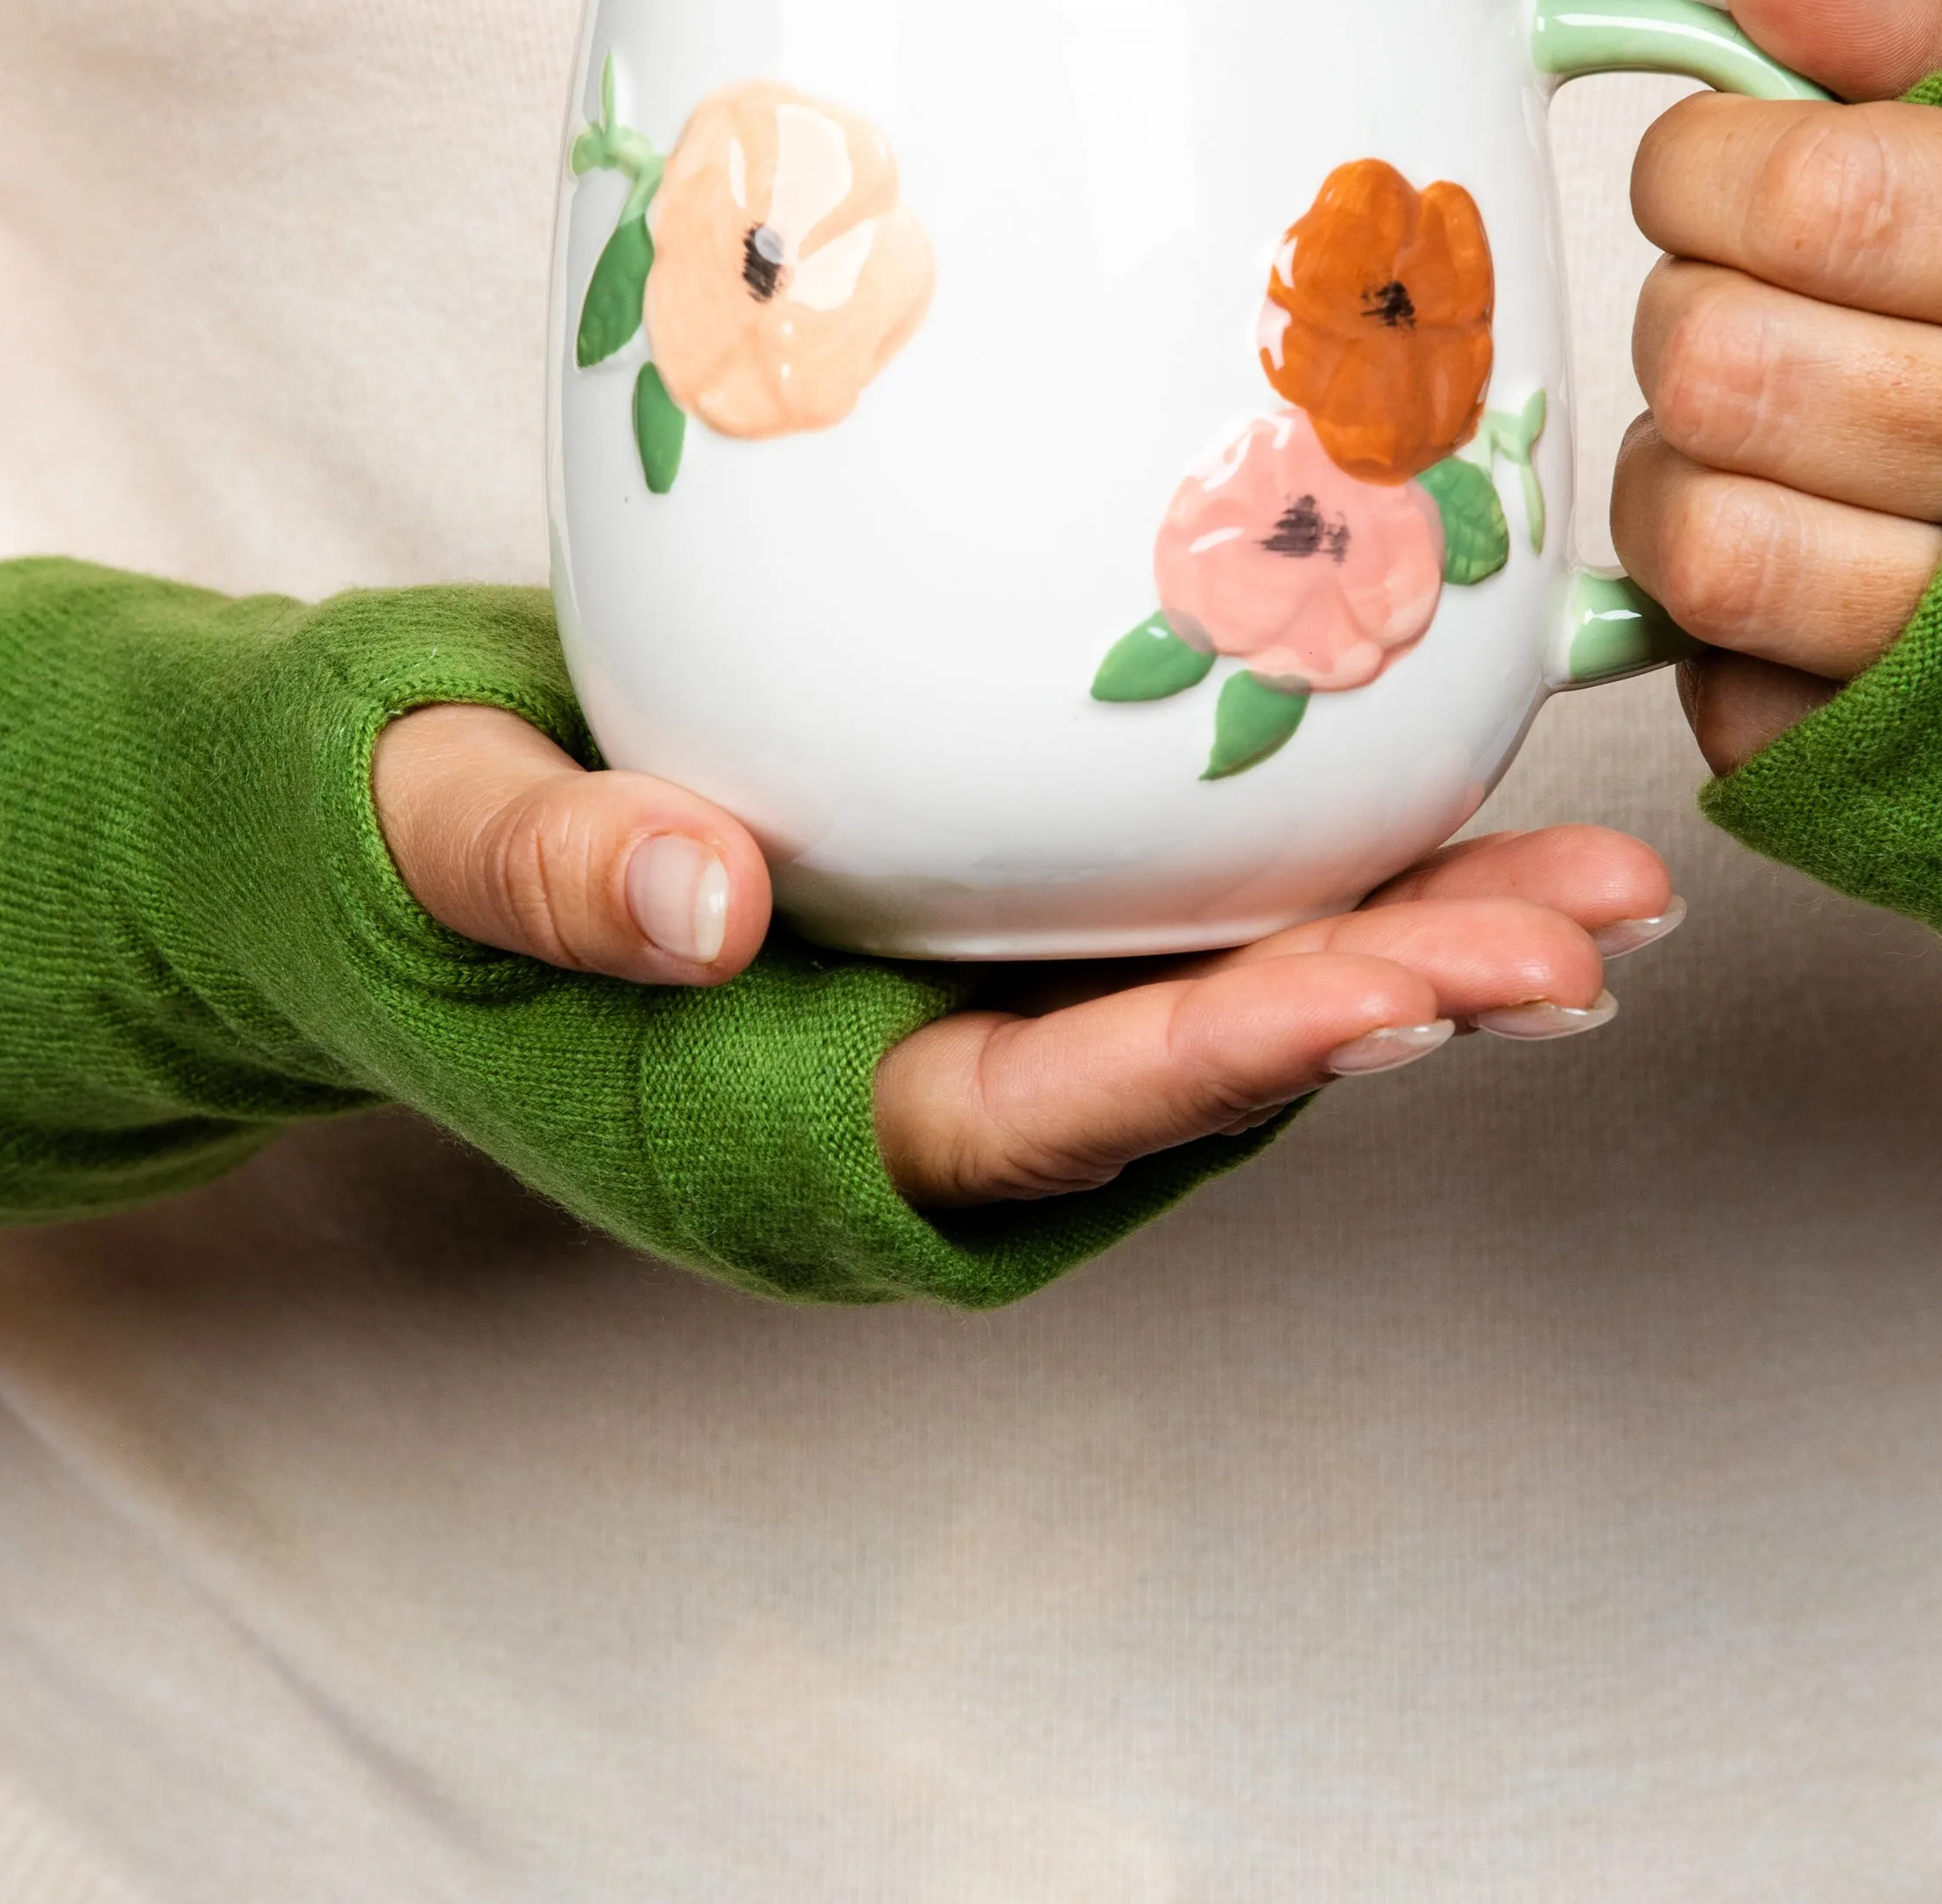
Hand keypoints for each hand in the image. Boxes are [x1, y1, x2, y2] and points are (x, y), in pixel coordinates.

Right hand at [371, 704, 1673, 1207]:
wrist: (338, 834)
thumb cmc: (361, 846)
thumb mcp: (414, 835)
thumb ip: (545, 869)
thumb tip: (704, 902)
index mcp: (785, 1132)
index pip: (1036, 1108)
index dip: (1221, 1057)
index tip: (1388, 990)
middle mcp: (906, 1103)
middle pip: (1189, 1073)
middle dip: (1396, 1010)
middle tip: (1588, 934)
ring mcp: (953, 1021)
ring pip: (1216, 1005)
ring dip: (1415, 953)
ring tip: (1604, 887)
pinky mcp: (977, 931)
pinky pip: (1173, 923)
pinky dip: (1328, 876)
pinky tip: (1461, 809)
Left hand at [1613, 0, 1941, 773]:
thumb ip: (1910, 5)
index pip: (1803, 196)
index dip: (1713, 168)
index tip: (1750, 172)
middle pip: (1725, 364)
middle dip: (1697, 311)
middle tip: (1764, 307)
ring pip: (1704, 544)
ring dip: (1687, 471)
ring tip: (1765, 437)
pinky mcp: (1926, 776)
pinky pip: (1723, 700)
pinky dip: (1727, 635)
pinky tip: (1816, 567)